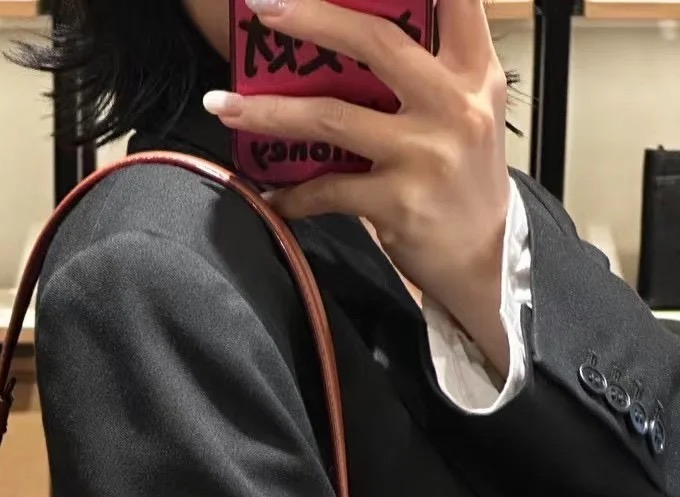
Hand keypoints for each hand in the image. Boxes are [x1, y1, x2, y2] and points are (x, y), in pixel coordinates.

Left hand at [204, 0, 511, 372]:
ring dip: (268, 110)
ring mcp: (425, 153)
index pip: (454, 0)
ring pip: (331, 116)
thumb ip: (428, 71)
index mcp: (474, 71)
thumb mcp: (468, 111)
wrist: (487, 258)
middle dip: (311, 18)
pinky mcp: (398, 202)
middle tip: (262, 6)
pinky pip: (327, 190)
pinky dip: (292, 195)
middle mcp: (453, 103)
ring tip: (223, 105)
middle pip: (375, 41)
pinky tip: (269, 195)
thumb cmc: (466, 178)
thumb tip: (347, 41)